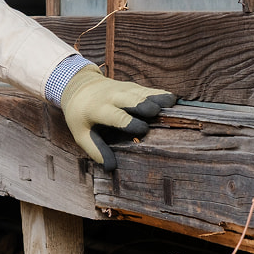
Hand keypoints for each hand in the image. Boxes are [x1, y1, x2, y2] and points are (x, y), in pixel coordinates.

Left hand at [60, 64, 175, 171]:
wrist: (78, 87)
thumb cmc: (81, 116)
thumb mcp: (80, 134)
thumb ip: (95, 150)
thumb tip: (111, 168)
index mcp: (97, 109)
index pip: (115, 116)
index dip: (129, 122)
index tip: (143, 130)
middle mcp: (112, 97)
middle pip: (131, 99)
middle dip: (144, 105)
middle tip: (157, 113)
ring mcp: (123, 89)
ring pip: (142, 93)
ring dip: (157, 99)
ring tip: (173, 105)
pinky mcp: (132, 86)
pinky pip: (148, 90)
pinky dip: (160, 94)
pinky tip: (174, 100)